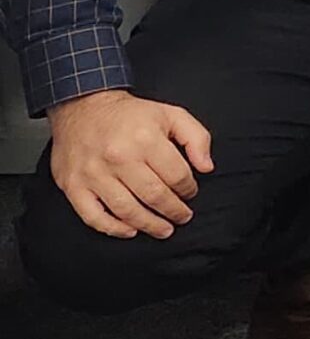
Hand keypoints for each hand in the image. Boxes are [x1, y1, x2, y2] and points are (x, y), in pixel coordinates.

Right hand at [46, 89, 214, 239]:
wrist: (83, 107)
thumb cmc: (130, 114)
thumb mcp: (171, 114)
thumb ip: (196, 138)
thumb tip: (206, 167)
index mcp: (145, 139)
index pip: (176, 175)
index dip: (188, 189)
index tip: (190, 193)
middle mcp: (118, 157)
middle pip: (154, 195)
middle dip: (173, 211)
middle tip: (182, 217)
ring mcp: (93, 174)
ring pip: (126, 210)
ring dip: (149, 224)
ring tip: (163, 229)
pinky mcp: (73, 185)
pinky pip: (93, 216)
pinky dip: (112, 228)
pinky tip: (129, 230)